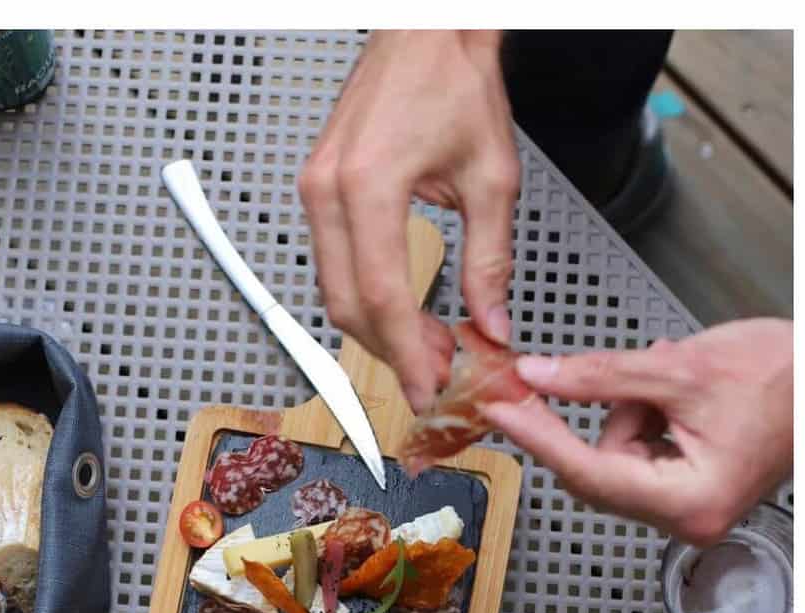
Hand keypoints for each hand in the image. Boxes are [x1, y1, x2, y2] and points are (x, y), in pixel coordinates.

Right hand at [299, 30, 519, 411]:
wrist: (422, 32)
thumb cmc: (452, 80)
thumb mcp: (491, 175)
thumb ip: (490, 258)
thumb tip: (490, 320)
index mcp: (369, 185)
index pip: (382, 294)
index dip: (405, 351)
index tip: (428, 386)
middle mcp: (327, 192)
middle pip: (347, 304)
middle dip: (390, 349)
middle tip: (434, 373)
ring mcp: (313, 192)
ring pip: (333, 290)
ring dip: (377, 327)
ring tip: (424, 344)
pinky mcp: (314, 191)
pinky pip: (331, 262)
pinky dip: (364, 295)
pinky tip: (399, 308)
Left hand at [480, 319, 792, 544]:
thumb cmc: (789, 375)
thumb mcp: (680, 366)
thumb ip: (599, 377)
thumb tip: (538, 378)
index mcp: (690, 500)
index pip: (587, 471)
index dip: (538, 436)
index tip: (499, 411)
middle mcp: (689, 519)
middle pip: (598, 471)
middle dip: (603, 417)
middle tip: (588, 376)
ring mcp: (691, 509)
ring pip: (617, 459)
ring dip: (630, 413)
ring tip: (674, 380)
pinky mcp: (693, 491)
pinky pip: (641, 455)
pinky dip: (646, 419)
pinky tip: (675, 395)